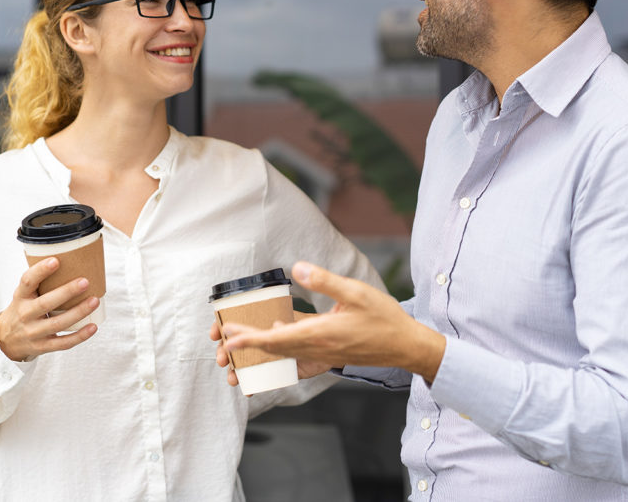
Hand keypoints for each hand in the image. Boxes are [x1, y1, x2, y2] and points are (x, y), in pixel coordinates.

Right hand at [0, 257, 99, 360]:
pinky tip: (93, 327)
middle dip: (66, 292)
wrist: (5, 341)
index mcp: (20, 297)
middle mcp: (25, 315)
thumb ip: (39, 282)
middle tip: (85, 282)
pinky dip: (79, 336)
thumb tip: (70, 259)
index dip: (40, 271)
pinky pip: (63, 343)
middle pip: (45, 304)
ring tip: (95, 301)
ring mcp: (33, 333)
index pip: (27, 282)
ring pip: (58, 324)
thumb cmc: (22, 310)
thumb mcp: (23, 295)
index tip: (56, 260)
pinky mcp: (42, 347)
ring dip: (78, 312)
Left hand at [221, 262, 445, 381]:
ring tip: (238, 345)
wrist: (405, 346)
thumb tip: (298, 268)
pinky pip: (297, 358)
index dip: (249, 339)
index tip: (228, 337)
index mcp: (320, 334)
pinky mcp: (328, 356)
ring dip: (259, 352)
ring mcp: (322, 355)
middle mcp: (317, 349)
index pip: (275, 340)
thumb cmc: (384, 319)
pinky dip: (280, 352)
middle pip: (273, 350)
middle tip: (221, 340)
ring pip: (282, 356)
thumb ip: (325, 280)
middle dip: (246, 346)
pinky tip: (276, 336)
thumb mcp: (356, 292)